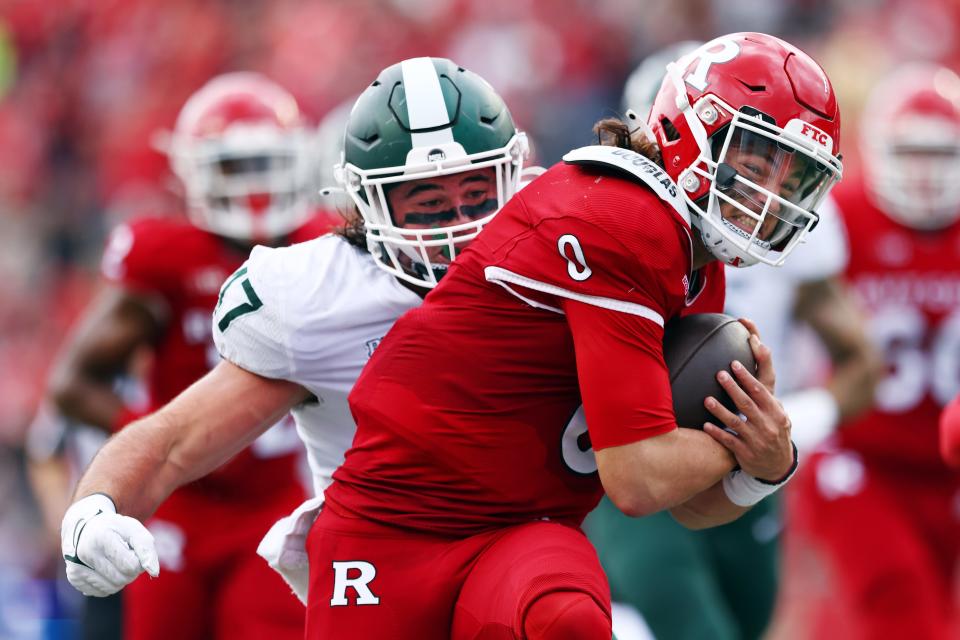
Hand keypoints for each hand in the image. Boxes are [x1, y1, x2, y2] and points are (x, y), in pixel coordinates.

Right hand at [61, 494, 159, 596]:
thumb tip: (154, 573)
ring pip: (111, 589)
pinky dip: (108, 584)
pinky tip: (103, 568)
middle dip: (130, 571)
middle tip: (125, 556)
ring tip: (114, 561)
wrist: (85, 526)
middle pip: (121, 579)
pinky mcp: (73, 577)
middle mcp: (85, 553)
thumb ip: (147, 550)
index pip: (131, 565)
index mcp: (101, 538)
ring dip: (120, 579)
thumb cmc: (115, 529)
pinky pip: (100, 592)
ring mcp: (76, 566)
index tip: (134, 551)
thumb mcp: (134, 530)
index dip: (138, 562)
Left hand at [702, 326, 792, 481]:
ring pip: (735, 422)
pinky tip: (705, 425)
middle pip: (746, 404)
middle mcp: (767, 425)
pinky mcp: (745, 453)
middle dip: (732, 388)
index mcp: (775, 413)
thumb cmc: (775, 431)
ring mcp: (756, 440)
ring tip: (706, 399)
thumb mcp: (778, 414)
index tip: (734, 363)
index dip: (747, 377)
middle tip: (719, 374)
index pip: (760, 391)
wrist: (777, 466)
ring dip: (720, 410)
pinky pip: (728, 441)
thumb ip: (768, 396)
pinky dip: (717, 433)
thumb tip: (761, 374)